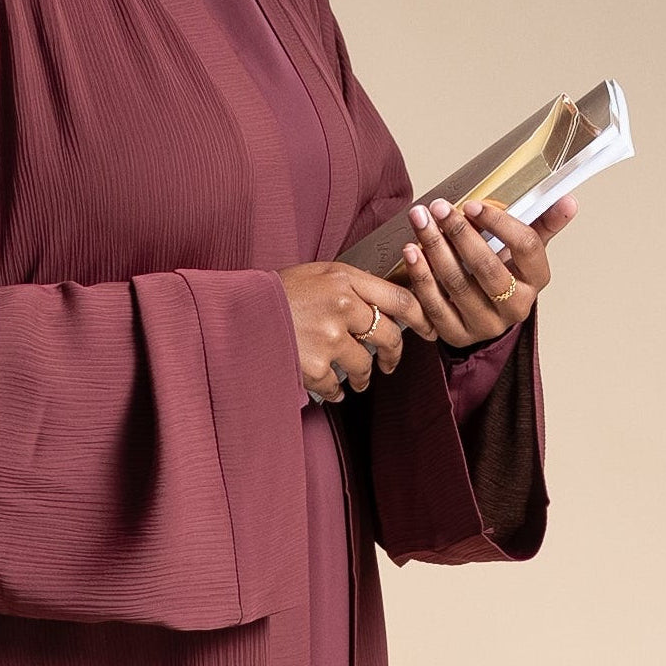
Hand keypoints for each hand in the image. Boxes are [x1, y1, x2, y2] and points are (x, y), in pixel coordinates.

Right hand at [276, 260, 435, 402]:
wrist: (237, 312)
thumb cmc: (276, 292)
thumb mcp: (317, 274)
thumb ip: (351, 286)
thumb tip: (386, 305)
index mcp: (344, 279)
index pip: (400, 298)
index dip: (421, 317)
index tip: (428, 329)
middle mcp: (342, 306)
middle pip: (390, 335)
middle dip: (393, 354)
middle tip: (389, 362)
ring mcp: (329, 337)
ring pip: (365, 365)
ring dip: (362, 377)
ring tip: (355, 380)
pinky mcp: (314, 365)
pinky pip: (337, 386)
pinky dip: (336, 391)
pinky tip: (331, 389)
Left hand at [402, 194, 578, 347]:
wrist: (484, 316)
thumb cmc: (503, 273)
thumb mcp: (524, 250)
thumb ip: (543, 224)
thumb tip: (568, 201)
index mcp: (537, 280)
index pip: (525, 247)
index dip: (499, 223)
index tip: (472, 204)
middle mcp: (515, 307)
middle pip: (487, 267)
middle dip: (459, 233)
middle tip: (437, 208)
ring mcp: (485, 325)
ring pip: (457, 285)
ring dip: (434, 250)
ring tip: (419, 223)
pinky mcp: (457, 336)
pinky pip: (434, 306)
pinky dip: (420, 277)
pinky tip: (410, 253)